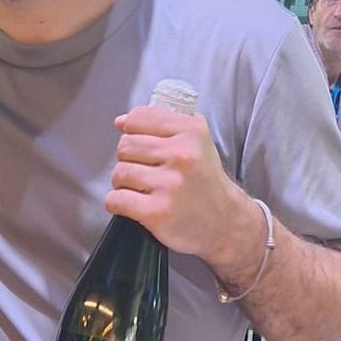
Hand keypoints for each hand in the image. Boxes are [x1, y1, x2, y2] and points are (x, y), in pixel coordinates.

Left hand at [109, 104, 257, 272]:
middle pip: (125, 146)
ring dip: (123, 183)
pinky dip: (116, 203)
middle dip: (129, 160)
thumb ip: (161, 125)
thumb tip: (121, 122)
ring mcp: (169, 184)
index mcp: (191, 132)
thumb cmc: (204, 182)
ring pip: (119, 172)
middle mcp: (182, 155)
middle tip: (144, 172)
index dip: (132, 132)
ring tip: (141, 189)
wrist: (224, 222)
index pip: (139, 118)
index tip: (142, 146)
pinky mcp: (157, 212)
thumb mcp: (196, 142)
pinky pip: (116, 199)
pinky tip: (132, 205)